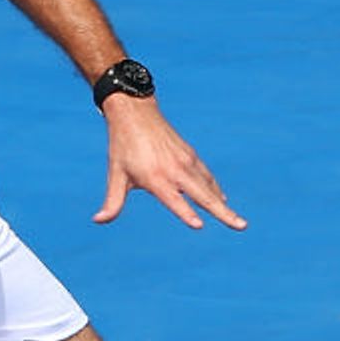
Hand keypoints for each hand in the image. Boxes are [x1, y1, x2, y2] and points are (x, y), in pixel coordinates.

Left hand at [93, 95, 246, 230]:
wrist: (135, 114)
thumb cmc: (122, 147)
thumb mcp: (116, 175)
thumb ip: (112, 202)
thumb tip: (98, 220)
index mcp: (155, 177)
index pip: (173, 200)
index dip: (185, 212)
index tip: (199, 225)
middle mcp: (175, 170)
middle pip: (203, 195)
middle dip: (222, 212)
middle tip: (241, 226)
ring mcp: (186, 161)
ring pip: (209, 187)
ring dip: (223, 204)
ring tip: (239, 221)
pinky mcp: (190, 155)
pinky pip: (206, 176)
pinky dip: (215, 189)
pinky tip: (221, 199)